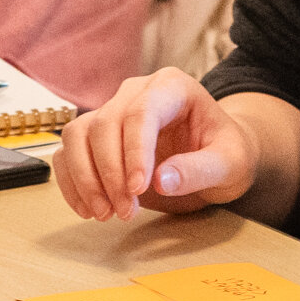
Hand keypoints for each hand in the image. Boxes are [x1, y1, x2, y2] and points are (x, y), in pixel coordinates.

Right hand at [53, 69, 257, 220]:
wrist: (216, 159)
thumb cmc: (226, 154)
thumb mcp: (230, 163)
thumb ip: (201, 170)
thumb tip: (161, 181)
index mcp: (172, 86)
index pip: (142, 112)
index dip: (134, 152)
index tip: (137, 190)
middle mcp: (136, 92)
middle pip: (105, 124)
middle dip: (110, 174)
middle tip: (127, 212)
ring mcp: (112, 111)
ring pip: (77, 135)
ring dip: (86, 179)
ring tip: (106, 214)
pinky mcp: (96, 136)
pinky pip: (69, 153)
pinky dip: (72, 183)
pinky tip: (88, 209)